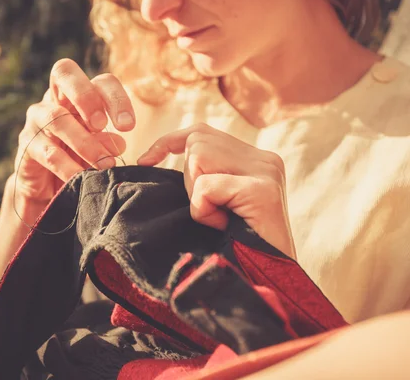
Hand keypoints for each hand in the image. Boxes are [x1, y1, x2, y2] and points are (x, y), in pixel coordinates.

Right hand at [12, 59, 135, 204]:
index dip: (116, 97)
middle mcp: (54, 98)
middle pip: (64, 72)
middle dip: (86, 97)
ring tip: (104, 164)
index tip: (128, 126)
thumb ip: (106, 143)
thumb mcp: (98, 150)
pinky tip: (82, 178)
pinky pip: (48, 152)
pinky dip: (68, 166)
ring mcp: (36, 118)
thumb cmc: (78, 160)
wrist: (47, 188)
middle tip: (102, 125)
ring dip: (84, 142)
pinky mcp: (26, 144)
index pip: (100, 81)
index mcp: (80, 95)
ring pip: (56, 118)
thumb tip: (118, 144)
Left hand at [137, 124, 294, 257]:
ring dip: (197, 195)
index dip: (169, 142)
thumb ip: (206, 176)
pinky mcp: (262, 191)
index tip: (146, 160)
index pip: (202, 132)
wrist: (268, 281)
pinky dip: (203, 211)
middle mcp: (265, 159)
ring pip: (200, 158)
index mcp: (256, 159)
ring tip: (219, 218)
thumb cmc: (236, 245)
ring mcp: (266, 173)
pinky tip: (223, 226)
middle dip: (189, 178)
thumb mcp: (219, 203)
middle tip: (210, 210)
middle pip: (198, 142)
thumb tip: (160, 155)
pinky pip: (206, 188)